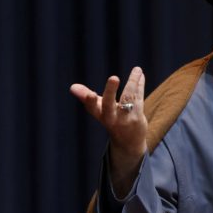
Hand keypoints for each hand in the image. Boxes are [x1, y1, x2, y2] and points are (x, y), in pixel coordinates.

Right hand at [70, 66, 147, 194]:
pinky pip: (139, 98)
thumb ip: (87, 97)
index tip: (90, 94)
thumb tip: (72, 87)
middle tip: (113, 77)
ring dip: (132, 82)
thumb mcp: (99, 110)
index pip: (92, 108)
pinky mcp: (138, 118)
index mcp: (100, 115)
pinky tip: (139, 73)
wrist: (129, 143)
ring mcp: (125, 119)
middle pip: (110, 105)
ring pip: (129, 98)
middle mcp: (111, 118)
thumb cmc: (112, 120)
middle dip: (110, 91)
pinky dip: (139, 84)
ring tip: (137, 70)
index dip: (90, 101)